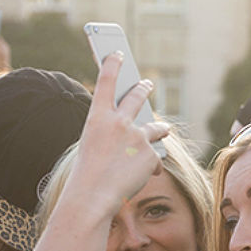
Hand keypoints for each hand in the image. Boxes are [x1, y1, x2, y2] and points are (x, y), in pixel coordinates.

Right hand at [68, 52, 169, 215]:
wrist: (93, 196)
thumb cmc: (87, 175)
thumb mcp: (92, 147)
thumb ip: (110, 135)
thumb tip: (136, 132)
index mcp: (97, 118)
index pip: (106, 81)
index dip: (112, 64)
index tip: (117, 53)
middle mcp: (119, 121)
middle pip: (136, 97)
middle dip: (143, 88)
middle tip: (146, 83)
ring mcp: (137, 136)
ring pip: (156, 127)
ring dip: (159, 128)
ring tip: (163, 128)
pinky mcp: (150, 154)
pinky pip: (156, 157)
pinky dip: (152, 166)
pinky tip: (148, 173)